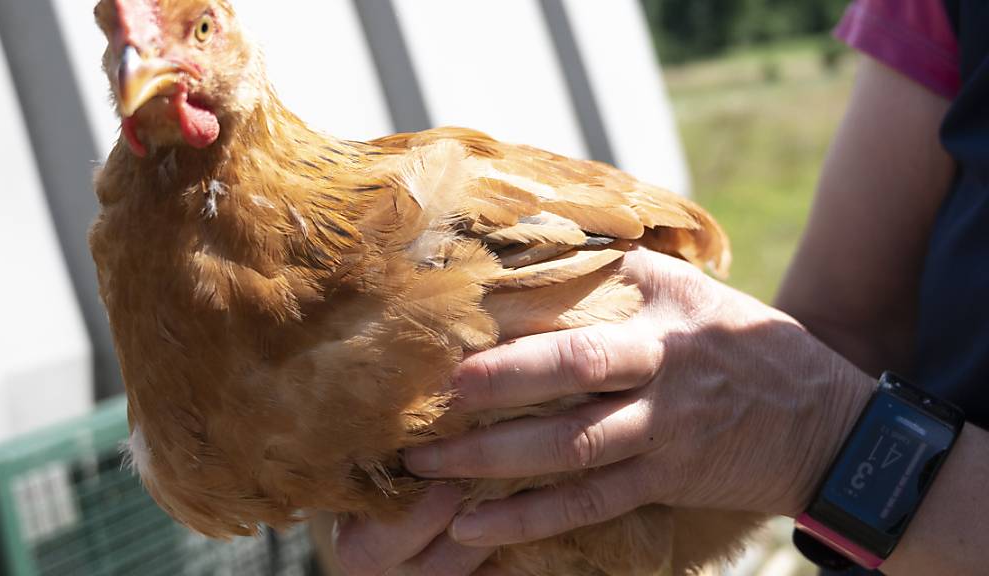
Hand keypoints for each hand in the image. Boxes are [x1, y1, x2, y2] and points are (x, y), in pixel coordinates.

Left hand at [335, 249, 875, 572]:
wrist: (831, 424)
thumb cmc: (748, 346)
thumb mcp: (698, 291)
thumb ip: (628, 270)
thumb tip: (547, 242)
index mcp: (666, 309)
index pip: (585, 296)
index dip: (518, 305)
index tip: (453, 313)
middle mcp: (663, 364)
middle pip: (571, 368)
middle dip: (496, 382)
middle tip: (429, 393)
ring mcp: (665, 429)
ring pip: (570, 446)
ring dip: (492, 459)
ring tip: (425, 466)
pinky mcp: (666, 480)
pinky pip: (589, 504)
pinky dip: (530, 520)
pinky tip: (476, 528)